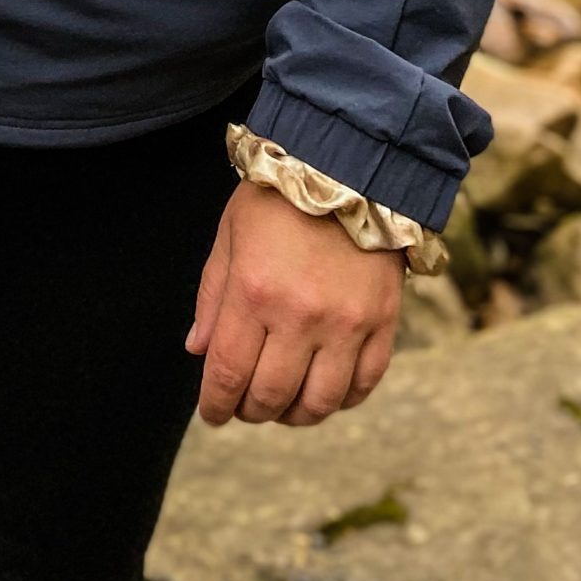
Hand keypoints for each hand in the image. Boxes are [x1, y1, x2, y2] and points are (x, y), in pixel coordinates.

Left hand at [187, 180, 402, 427]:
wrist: (347, 166)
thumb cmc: (278, 197)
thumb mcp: (229, 235)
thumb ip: (213, 296)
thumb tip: (198, 350)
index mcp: (253, 292)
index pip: (227, 372)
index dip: (216, 403)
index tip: (212, 414)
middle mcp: (300, 316)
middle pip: (271, 396)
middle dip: (251, 411)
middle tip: (244, 408)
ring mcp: (346, 324)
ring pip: (320, 403)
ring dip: (296, 415)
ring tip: (283, 406)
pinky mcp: (382, 324)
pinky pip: (363, 385)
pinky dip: (341, 400)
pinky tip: (325, 391)